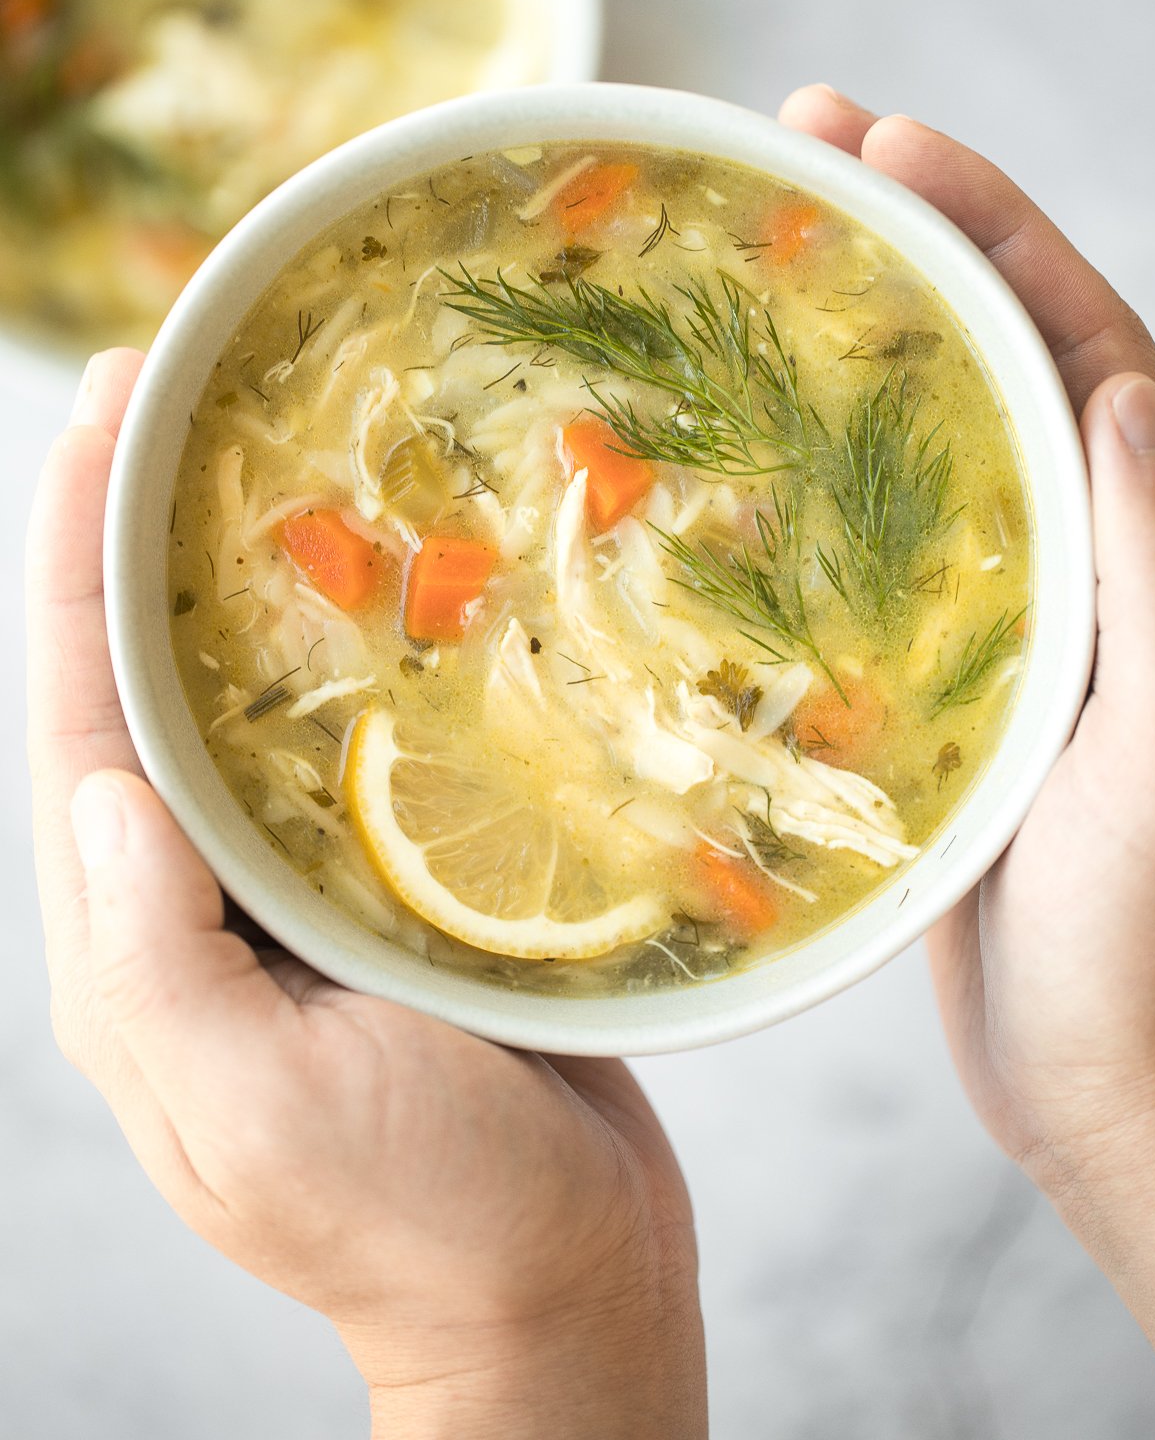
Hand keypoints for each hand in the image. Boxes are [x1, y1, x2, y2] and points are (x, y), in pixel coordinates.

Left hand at [26, 350, 705, 1439]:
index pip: (79, 711)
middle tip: (183, 383)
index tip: (104, 409)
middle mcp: (199, 895)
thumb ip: (156, 958)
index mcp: (138, 938)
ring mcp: (298, 887)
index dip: (75, 554)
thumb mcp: (257, 1111)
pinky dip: (367, 646)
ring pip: (253, 694)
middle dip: (145, 530)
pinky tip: (416, 573)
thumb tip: (101, 782)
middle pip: (148, 678)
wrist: (557, 1292)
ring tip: (283, 441)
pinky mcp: (394, 885)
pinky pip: (359, 741)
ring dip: (252, 567)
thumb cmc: (415, 1221)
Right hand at [781, 85, 1154, 1410]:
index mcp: (1154, 554)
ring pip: (928, 439)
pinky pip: (875, 547)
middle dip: (910, 241)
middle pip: (996, 359)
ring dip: (851, 344)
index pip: (1079, 343)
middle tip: (798, 146)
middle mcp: (1086, 560)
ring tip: (749, 259)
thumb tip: (1118, 394)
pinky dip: (812, 479)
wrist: (1107, 1090)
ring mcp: (1006, 617)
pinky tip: (731, 453)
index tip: (888, 142)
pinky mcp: (938, 683)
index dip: (992, 228)